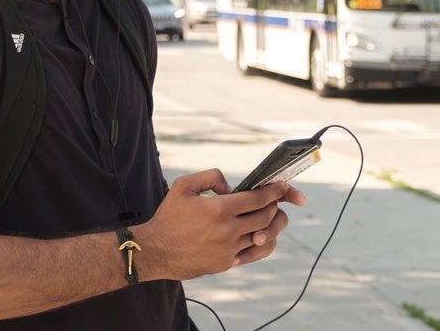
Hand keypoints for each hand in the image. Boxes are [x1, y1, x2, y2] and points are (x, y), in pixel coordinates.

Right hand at [131, 169, 304, 281]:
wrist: (156, 251)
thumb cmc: (169, 216)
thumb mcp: (183, 186)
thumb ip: (211, 176)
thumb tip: (232, 187)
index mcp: (219, 209)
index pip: (258, 198)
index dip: (275, 191)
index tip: (283, 186)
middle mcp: (228, 230)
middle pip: (266, 216)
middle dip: (275, 205)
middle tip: (274, 199)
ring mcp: (230, 249)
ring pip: (265, 236)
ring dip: (271, 224)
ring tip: (268, 216)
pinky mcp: (228, 263)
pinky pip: (255, 253)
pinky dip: (262, 242)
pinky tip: (258, 234)